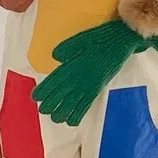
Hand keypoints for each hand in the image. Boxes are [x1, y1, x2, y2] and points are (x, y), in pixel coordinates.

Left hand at [32, 19, 157, 125]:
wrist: (123, 40)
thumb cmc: (101, 36)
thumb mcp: (82, 38)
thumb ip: (67, 48)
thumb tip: (55, 58)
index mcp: (74, 63)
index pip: (55, 79)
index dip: (44, 90)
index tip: (35, 97)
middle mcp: (80, 76)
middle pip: (62, 93)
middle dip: (51, 103)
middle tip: (42, 111)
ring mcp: (90, 83)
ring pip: (73, 101)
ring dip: (63, 111)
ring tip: (55, 118)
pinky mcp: (99, 86)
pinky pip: (87, 103)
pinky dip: (79, 113)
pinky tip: (73, 121)